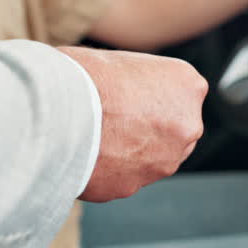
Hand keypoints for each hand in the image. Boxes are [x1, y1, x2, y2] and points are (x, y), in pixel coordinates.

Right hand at [58, 46, 205, 202]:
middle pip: (172, 130)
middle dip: (147, 127)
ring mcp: (164, 162)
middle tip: (112, 117)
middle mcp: (187, 125)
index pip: (180, 92)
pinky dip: (105, 170)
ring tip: (92, 135)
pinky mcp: (133, 186)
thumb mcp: (124, 61)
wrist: (59, 113)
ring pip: (150, 159)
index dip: (149, 94)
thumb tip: (130, 92)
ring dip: (128, 151)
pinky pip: (120, 177)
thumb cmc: (84, 74)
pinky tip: (83, 153)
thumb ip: (141, 82)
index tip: (126, 93)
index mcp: (187, 84)